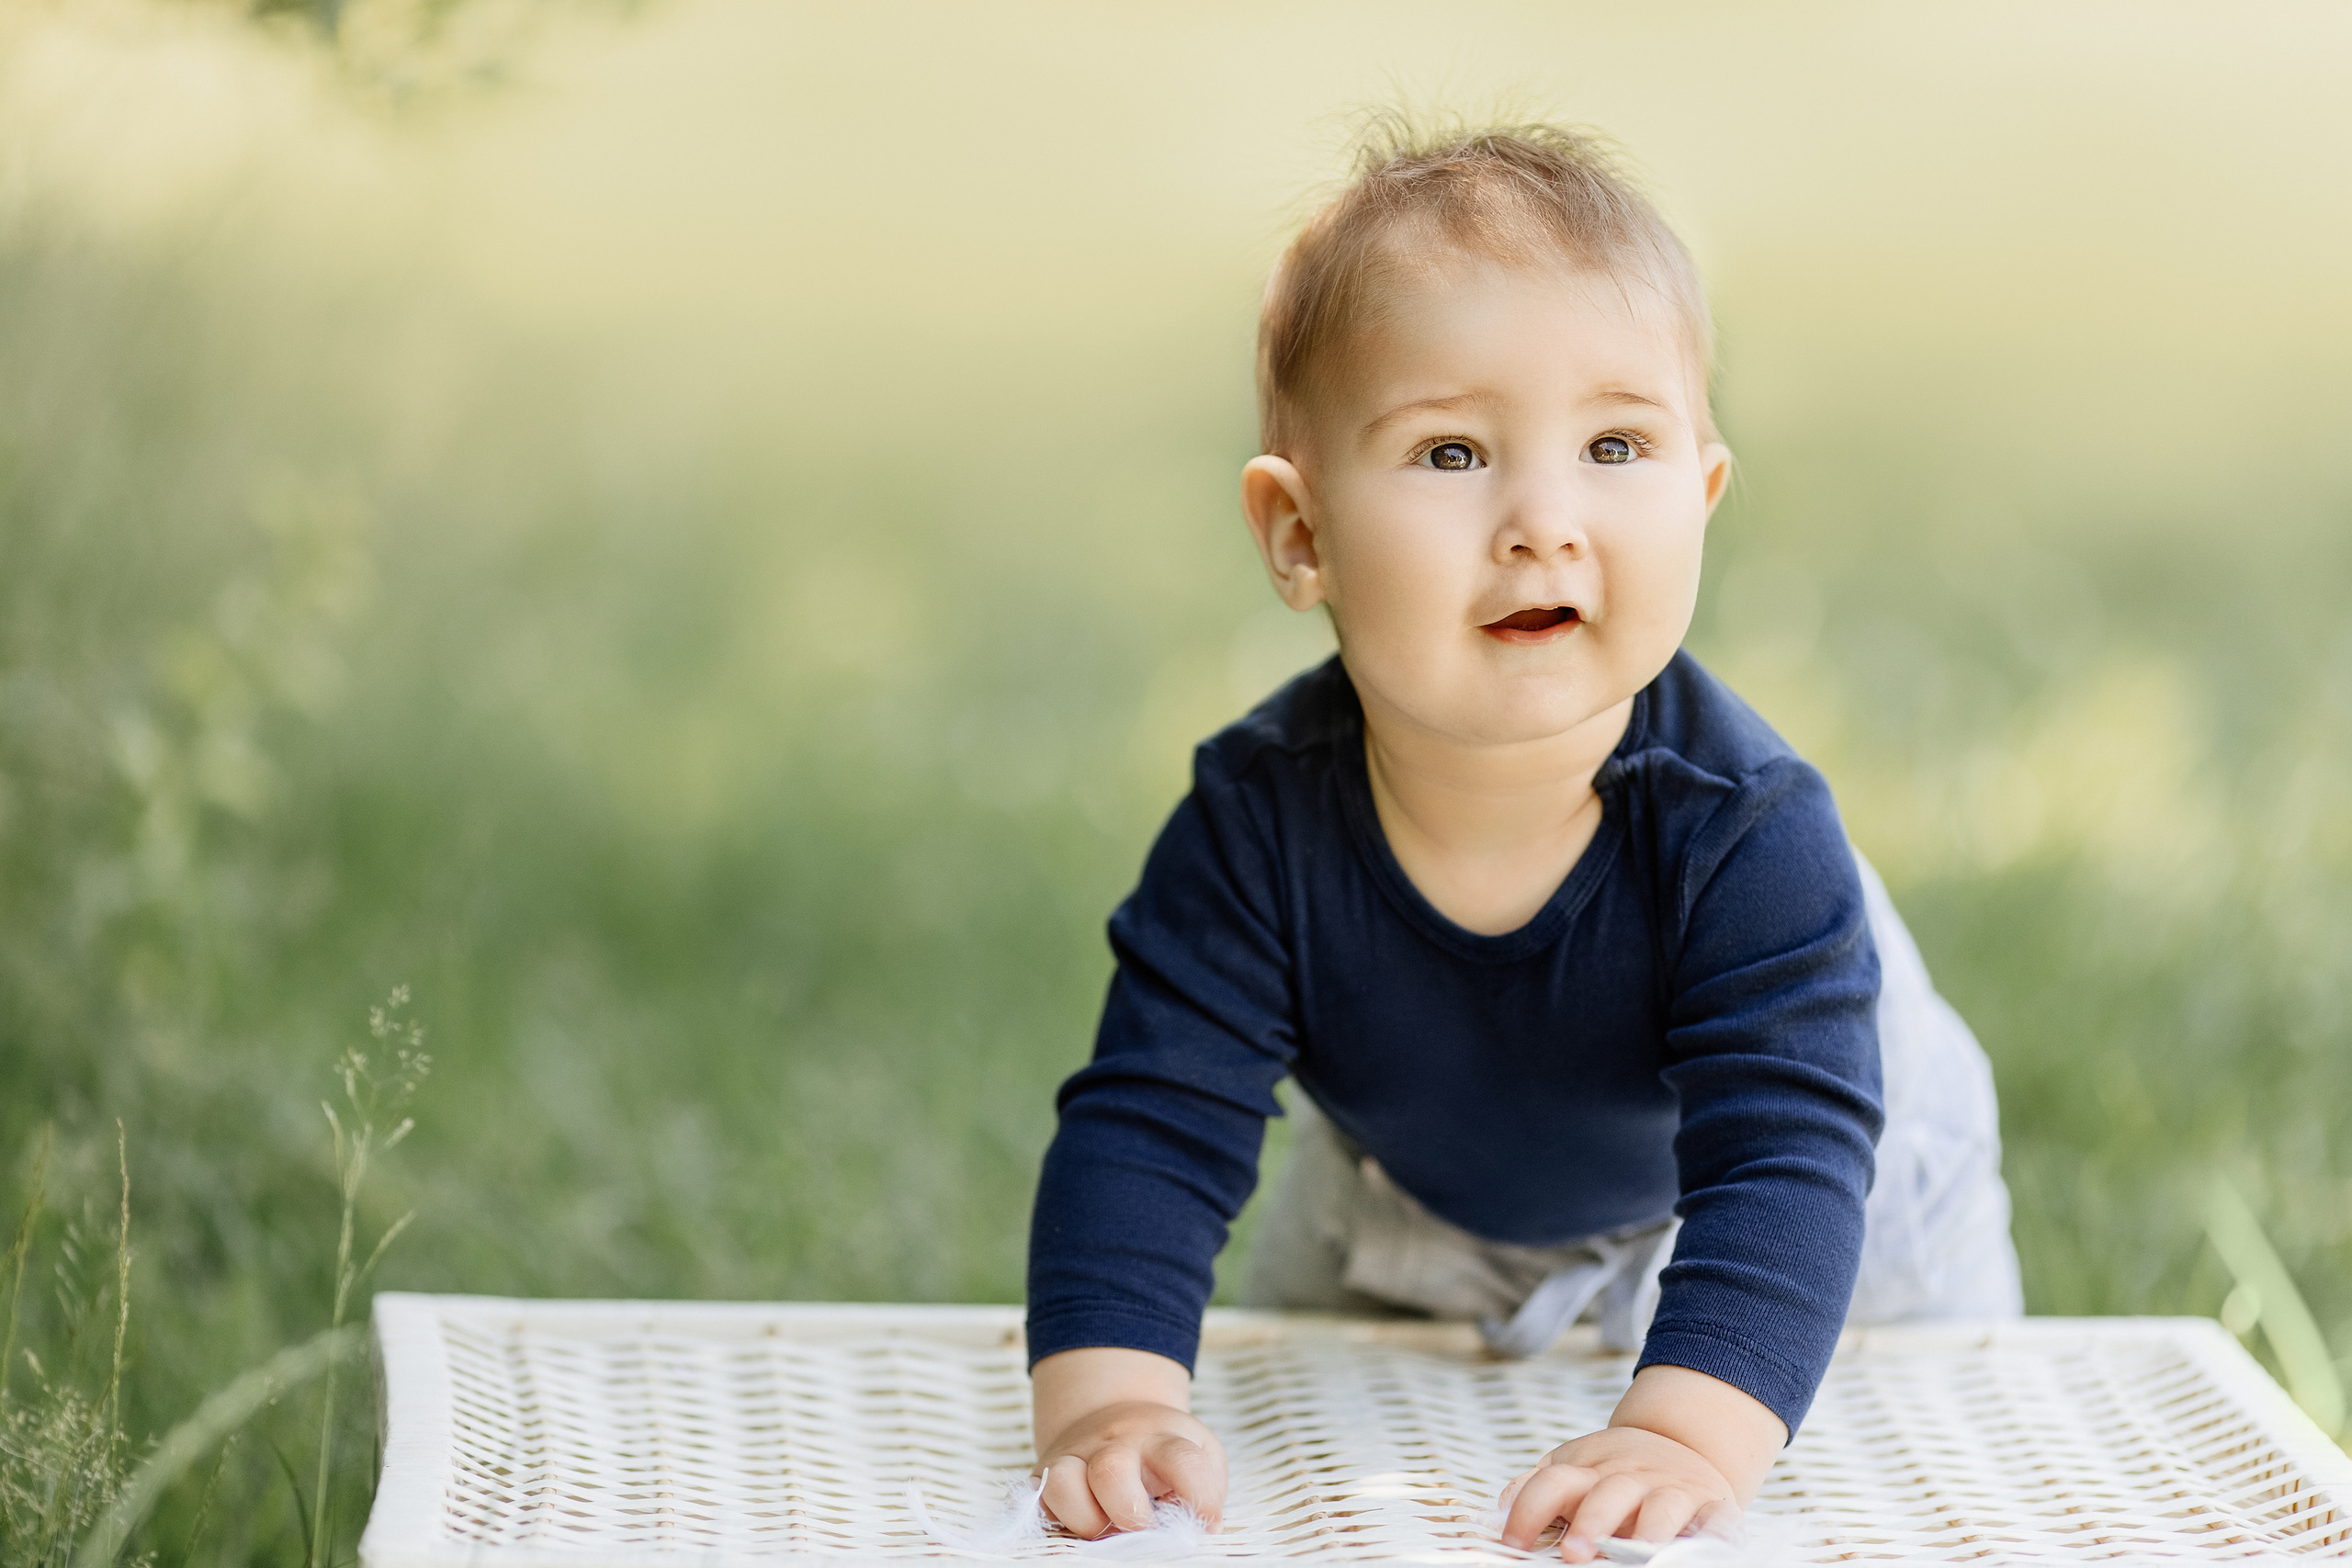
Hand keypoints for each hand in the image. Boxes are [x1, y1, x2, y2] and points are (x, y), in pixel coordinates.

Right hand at [1030, 1347, 1226, 1537]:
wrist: (1113, 1418)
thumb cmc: (1161, 1451)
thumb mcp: (1196, 1452)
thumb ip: (1205, 1485)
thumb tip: (1202, 1526)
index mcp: (1160, 1438)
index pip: (1183, 1461)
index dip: (1200, 1497)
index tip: (1208, 1522)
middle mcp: (1114, 1445)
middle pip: (1112, 1469)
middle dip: (1129, 1511)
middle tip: (1144, 1527)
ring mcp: (1075, 1456)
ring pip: (1062, 1481)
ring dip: (1084, 1516)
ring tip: (1104, 1528)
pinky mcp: (1046, 1474)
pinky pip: (1032, 1496)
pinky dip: (1047, 1516)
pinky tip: (1070, 1525)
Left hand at [1497, 1364, 1783, 1560]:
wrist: (1680, 1442)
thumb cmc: (1614, 1471)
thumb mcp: (1574, 1468)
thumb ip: (1538, 1488)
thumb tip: (1498, 1510)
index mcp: (1588, 1469)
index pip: (1553, 1482)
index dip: (1530, 1508)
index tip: (1513, 1541)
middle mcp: (1629, 1477)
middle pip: (1606, 1494)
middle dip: (1591, 1522)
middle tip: (1574, 1553)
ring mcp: (1672, 1489)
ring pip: (1661, 1505)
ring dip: (1649, 1529)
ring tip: (1640, 1552)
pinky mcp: (1712, 1504)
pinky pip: (1716, 1517)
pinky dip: (1714, 1531)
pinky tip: (1708, 1546)